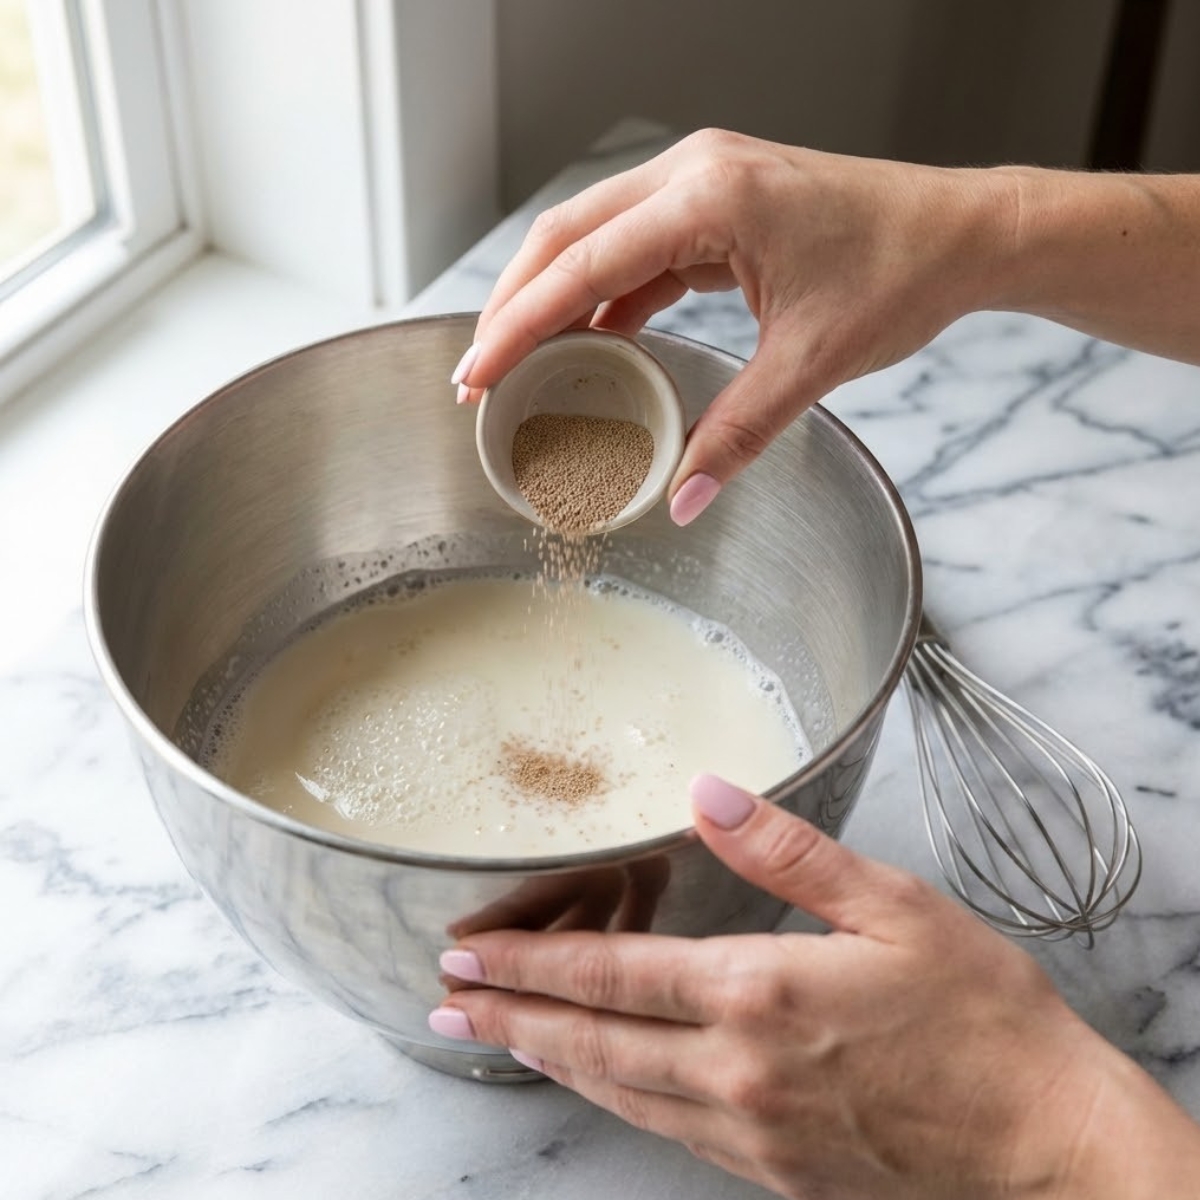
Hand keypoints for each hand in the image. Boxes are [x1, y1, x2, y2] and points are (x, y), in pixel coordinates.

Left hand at [430, 775, 1199, 1198]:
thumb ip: (788, 851)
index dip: (532, 964)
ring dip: (549, 1060)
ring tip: (493, 1042)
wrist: (1047, 1143)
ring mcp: (750, 1130)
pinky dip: (614, 1097)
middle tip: (446, 1006)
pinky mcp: (773, 1168)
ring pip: (619, 1092)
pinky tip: (596, 1082)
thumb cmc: (982, 1018)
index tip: (467, 955)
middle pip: (594, 1041)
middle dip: (511, 1018)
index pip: (614, 974)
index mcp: (760, 993)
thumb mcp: (896, 908)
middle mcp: (737, 1070)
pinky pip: (667, 1129)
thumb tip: (707, 792)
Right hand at [452, 129, 1005, 523]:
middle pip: (566, 235)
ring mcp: (703, 180)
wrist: (961, 233)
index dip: (518, 324)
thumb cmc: (900, 273)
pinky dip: (603, 296)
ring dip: (551, 298)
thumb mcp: (811, 363)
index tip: (477, 374)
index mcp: (712, 197)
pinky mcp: (714, 204)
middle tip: (478, 376)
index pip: (583, 264)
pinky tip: (587, 343)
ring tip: (517, 364)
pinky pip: (635, 249)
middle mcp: (695, 172)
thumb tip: (682, 498)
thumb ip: (737, 434)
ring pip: (594, 237)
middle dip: (514, 306)